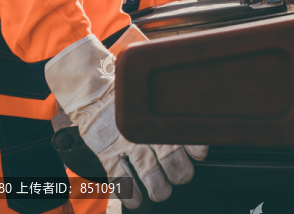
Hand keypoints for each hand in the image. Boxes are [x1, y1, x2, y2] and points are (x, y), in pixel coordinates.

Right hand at [45, 34, 207, 207]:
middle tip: (181, 176)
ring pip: (148, 173)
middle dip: (180, 173)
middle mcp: (144, 132)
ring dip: (158, 187)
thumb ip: (170, 107)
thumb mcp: (151, 95)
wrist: (93, 92)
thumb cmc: (127, 95)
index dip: (195, 149)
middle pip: (170, 160)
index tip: (199, 155)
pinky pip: (119, 179)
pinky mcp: (107, 154)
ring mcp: (125, 145)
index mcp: (156, 116)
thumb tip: (195, 119)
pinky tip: (136, 201)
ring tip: (161, 192)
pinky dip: (128, 193)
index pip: (183, 135)